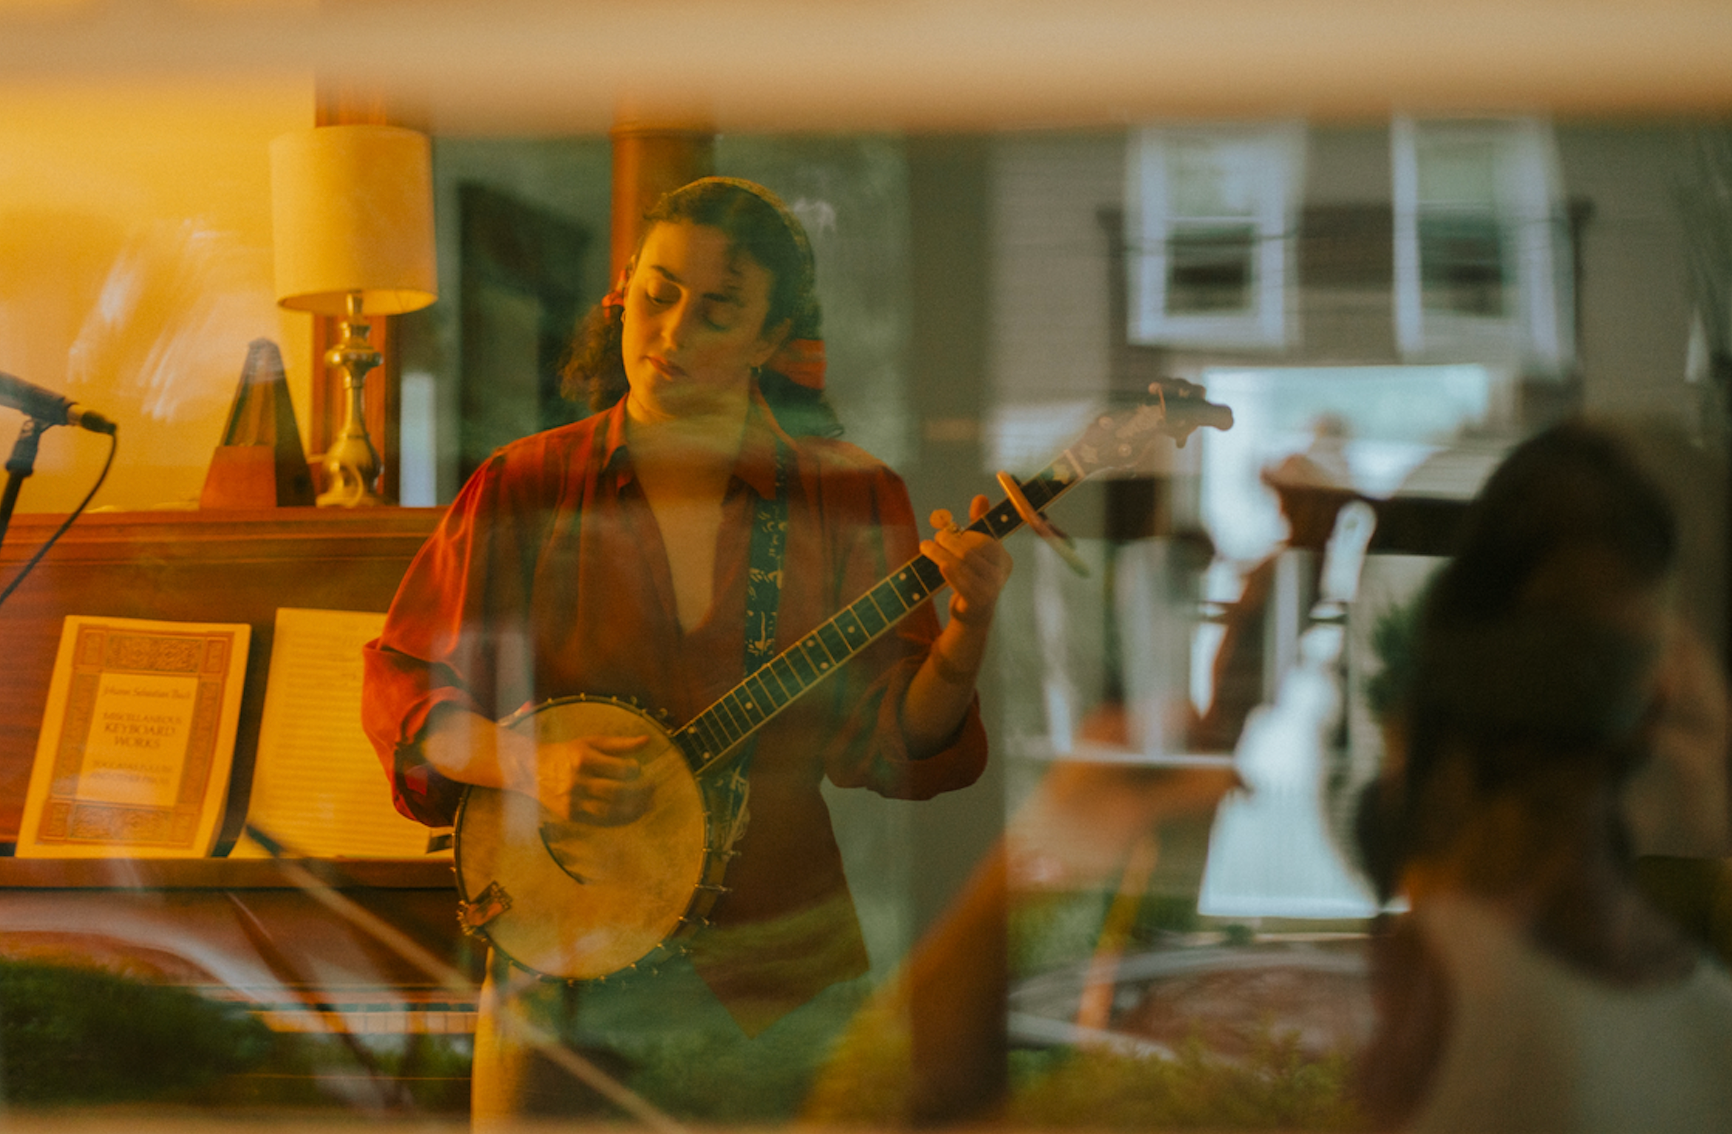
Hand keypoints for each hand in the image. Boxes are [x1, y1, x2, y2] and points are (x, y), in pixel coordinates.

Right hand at [524, 733, 654, 825]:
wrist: (532, 770)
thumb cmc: (568, 754)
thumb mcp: (591, 743)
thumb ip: (620, 744)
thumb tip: (648, 741)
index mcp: (583, 759)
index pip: (619, 769)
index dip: (635, 771)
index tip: (638, 769)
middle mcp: (577, 781)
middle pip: (618, 792)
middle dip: (641, 792)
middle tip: (652, 787)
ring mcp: (573, 801)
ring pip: (611, 811)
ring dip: (635, 809)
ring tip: (649, 803)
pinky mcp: (570, 816)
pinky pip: (601, 821)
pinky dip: (621, 819)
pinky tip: (633, 813)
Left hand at [922, 494, 1012, 627]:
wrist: (974, 616)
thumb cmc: (974, 577)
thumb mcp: (978, 551)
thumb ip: (980, 524)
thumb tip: (980, 497)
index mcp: (1004, 560)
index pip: (987, 541)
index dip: (968, 535)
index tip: (952, 530)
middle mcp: (1000, 574)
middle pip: (971, 551)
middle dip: (950, 541)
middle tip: (936, 537)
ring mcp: (990, 590)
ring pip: (962, 564)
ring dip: (940, 553)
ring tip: (925, 546)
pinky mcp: (977, 602)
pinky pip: (961, 584)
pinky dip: (949, 572)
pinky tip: (939, 565)